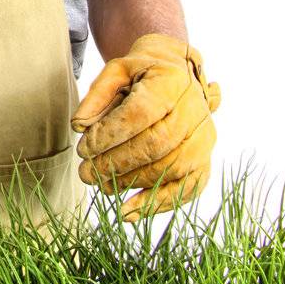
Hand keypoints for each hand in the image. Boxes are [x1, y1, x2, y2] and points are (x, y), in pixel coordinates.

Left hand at [71, 32, 221, 220]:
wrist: (179, 75)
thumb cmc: (141, 73)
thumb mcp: (116, 71)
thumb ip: (96, 96)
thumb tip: (78, 126)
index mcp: (171, 84)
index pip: (140, 114)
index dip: (110, 135)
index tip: (83, 149)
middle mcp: (195, 113)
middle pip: (155, 145)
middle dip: (116, 163)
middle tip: (86, 173)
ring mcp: (204, 139)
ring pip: (171, 169)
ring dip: (132, 183)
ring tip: (100, 185)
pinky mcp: (205, 159)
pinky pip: (187, 188)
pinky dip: (157, 203)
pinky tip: (129, 212)